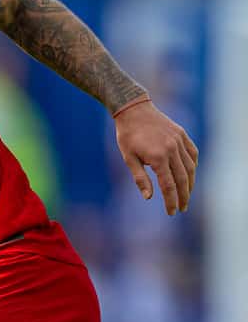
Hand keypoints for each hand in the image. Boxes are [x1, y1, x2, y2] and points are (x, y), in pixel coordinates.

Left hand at [114, 99, 197, 214]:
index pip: (169, 185)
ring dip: (191, 183)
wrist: (133, 109)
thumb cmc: (127, 135)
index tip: (172, 212)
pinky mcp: (182, 135)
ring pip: (191, 167)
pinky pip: (193, 154)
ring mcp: (179, 141)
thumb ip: (140, 178)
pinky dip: (193, 166)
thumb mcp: (128, 157)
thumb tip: (148, 197)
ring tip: (186, 195)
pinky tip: (190, 175)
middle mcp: (172, 149)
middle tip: (182, 208)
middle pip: (183, 179)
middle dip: (184, 196)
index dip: (171, 201)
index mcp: (158, 157)